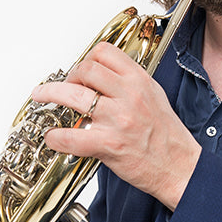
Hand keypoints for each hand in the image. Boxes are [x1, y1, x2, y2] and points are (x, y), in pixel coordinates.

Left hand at [30, 42, 201, 210]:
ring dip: (50, 94)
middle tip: (62, 87)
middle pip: (86, 69)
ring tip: (41, 97)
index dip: (86, 59)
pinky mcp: (109, 145)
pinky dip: (56, 137)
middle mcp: (129, 96)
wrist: (180, 168)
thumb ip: (129, 84)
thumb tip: (103, 77)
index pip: (105, 53)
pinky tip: (53, 137)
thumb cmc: (167, 137)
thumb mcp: (154, 97)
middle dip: (67, 76)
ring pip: (73, 95)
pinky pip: (72, 137)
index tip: (79, 70)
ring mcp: (118, 119)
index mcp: (140, 81)